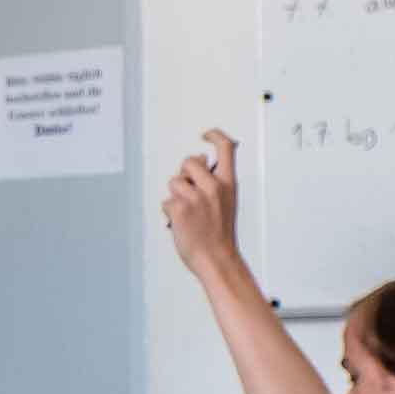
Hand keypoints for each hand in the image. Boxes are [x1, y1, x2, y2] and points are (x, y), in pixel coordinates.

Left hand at [161, 131, 244, 280]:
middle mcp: (213, 187)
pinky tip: (182, 222)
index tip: (206, 134)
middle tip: (189, 192)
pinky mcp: (180, 208)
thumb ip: (212, 180)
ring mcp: (195, 197)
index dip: (215, 135)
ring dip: (176, 195)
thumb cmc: (219, 234)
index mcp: (228, 184)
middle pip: (189, 161)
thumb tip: (199, 160)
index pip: (225, 148)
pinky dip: (170, 212)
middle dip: (185, 173)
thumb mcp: (225, 202)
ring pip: (174, 182)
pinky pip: (166, 201)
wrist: (216, 259)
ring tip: (189, 213)